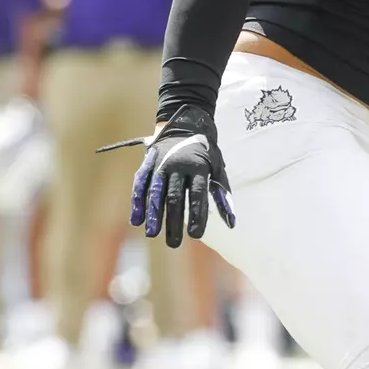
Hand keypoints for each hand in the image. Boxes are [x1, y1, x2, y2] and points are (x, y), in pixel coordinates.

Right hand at [96, 104, 233, 247]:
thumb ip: (222, 195)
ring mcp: (161, 163)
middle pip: (176, 197)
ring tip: (153, 234)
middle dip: (174, 221)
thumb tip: (231, 224)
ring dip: (154, 214)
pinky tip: (137, 220)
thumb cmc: (205, 154)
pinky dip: (138, 202)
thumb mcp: (218, 169)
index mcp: (199, 166)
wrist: (185, 125)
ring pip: (156, 191)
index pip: (198, 194)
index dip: (197, 214)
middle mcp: (179, 165)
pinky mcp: (148, 163)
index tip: (195, 235)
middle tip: (174, 243)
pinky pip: (141, 184)